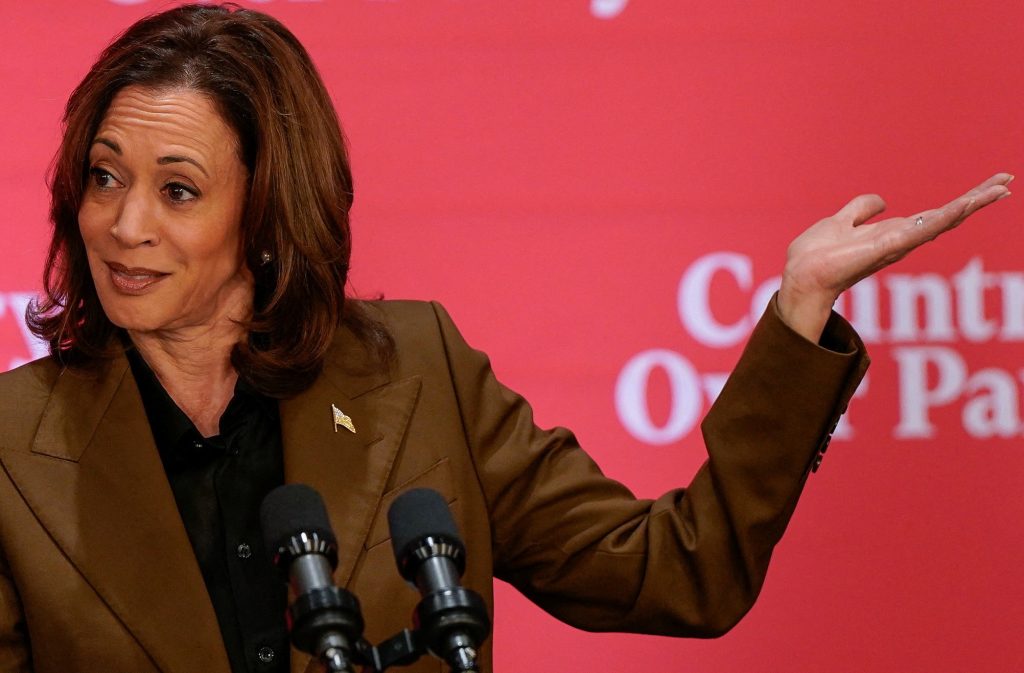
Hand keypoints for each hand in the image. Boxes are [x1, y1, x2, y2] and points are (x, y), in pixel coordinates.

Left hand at [777, 173, 1012, 341]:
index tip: (988, 185)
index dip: (960, 201)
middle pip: (947, 217)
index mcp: (892, 233)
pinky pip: (924, 229)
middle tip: (1007, 181)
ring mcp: (899, 245)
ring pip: (943, 220)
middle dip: (977, 199)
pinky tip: (967, 203)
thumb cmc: (815, 255)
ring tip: (1001, 187)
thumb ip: (859, 211)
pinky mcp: (891, 247)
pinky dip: (946, 215)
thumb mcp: (839, 222)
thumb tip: (881, 200)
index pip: (934, 215)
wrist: (802, 274)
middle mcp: (902, 241)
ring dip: (972, 203)